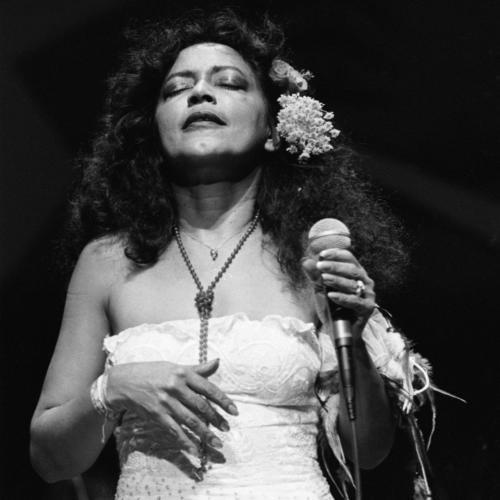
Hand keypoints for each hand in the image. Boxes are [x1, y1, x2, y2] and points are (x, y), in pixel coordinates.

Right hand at [106, 358, 236, 457]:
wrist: (124, 381)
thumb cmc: (153, 372)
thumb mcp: (175, 366)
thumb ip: (198, 368)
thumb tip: (217, 361)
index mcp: (183, 373)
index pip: (208, 387)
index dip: (223, 400)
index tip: (234, 411)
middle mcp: (176, 387)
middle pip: (201, 406)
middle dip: (216, 419)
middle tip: (227, 429)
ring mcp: (166, 402)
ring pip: (190, 420)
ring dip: (205, 433)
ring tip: (217, 443)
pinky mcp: (157, 414)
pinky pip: (174, 430)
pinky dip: (186, 441)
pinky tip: (195, 449)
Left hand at [302, 248, 375, 338]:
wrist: (338, 331)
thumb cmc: (331, 307)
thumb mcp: (320, 290)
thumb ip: (315, 276)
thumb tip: (306, 261)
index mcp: (355, 273)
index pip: (348, 257)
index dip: (336, 254)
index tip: (322, 254)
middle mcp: (364, 281)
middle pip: (351, 269)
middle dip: (335, 266)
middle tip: (320, 265)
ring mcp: (367, 295)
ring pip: (354, 284)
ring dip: (337, 280)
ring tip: (324, 278)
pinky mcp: (367, 308)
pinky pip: (355, 301)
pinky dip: (342, 297)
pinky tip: (331, 295)